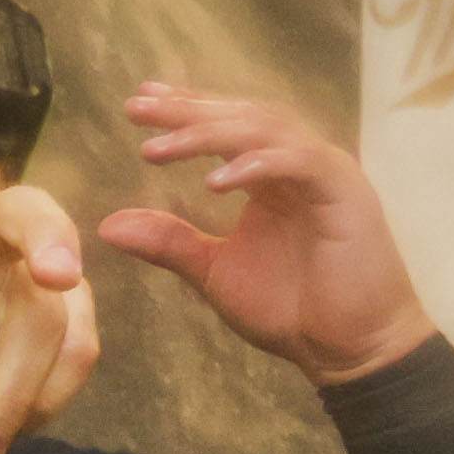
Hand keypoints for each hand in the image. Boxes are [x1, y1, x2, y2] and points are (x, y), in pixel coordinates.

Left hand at [99, 80, 443, 390]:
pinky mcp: (347, 193)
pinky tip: (213, 180)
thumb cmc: (291, 309)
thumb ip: (168, 242)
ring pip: (267, 131)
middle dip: (187, 110)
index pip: (227, 128)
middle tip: (137, 107)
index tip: (137, 104)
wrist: (347, 349)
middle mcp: (299, 166)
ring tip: (157, 148)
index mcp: (271, 177)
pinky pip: (300, 163)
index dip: (184, 111)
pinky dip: (256, 166)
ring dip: (209, 134)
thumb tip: (107, 225)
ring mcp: (326, 175)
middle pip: (242, 118)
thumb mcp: (214, 271)